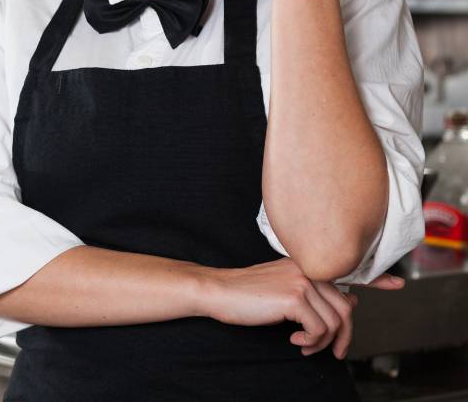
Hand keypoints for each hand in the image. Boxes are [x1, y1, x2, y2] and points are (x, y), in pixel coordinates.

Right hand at [201, 259, 402, 358]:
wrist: (219, 291)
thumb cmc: (247, 293)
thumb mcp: (286, 289)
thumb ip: (315, 292)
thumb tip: (349, 303)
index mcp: (307, 263)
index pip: (349, 269)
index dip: (376, 280)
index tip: (397, 284)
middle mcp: (309, 268)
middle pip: (345, 309)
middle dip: (343, 337)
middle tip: (333, 352)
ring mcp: (302, 280)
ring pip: (334, 322)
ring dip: (322, 343)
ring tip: (304, 346)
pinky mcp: (294, 297)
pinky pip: (319, 329)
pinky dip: (310, 342)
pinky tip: (294, 340)